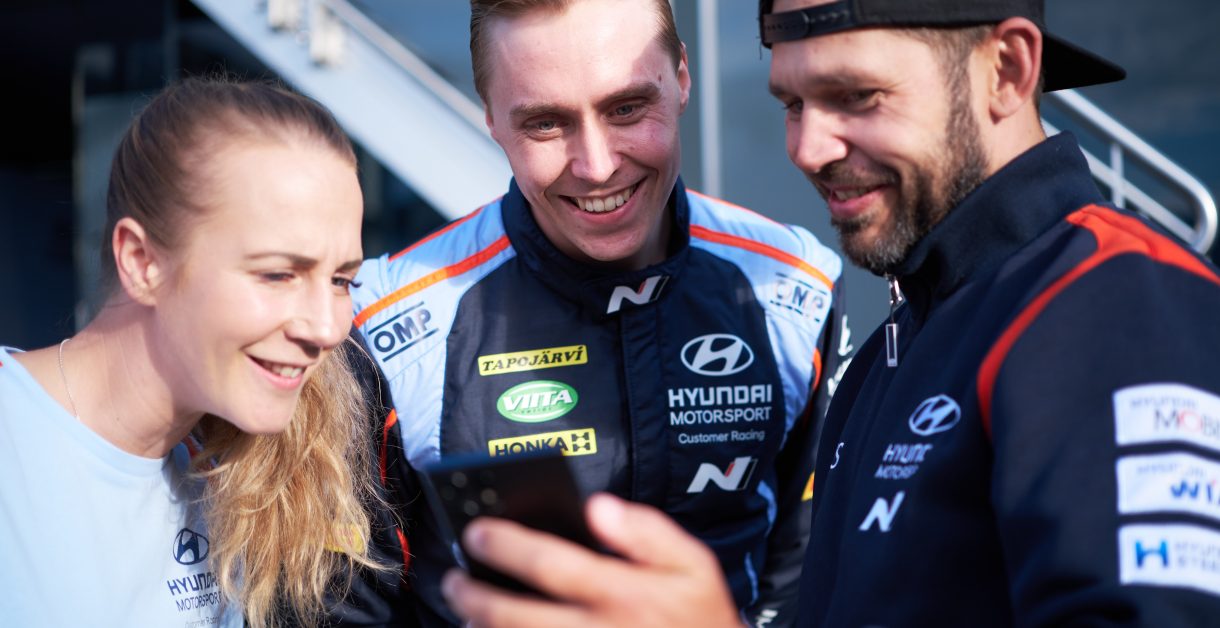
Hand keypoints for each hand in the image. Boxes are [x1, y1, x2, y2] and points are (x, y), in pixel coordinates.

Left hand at [442, 492, 742, 627]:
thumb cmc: (702, 620)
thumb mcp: (696, 566)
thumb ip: (648, 532)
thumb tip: (599, 507)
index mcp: (622, 594)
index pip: (549, 563)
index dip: (505, 544)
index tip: (476, 531)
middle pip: (513, 616)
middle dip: (472, 595)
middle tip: (453, 578)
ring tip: (465, 613)